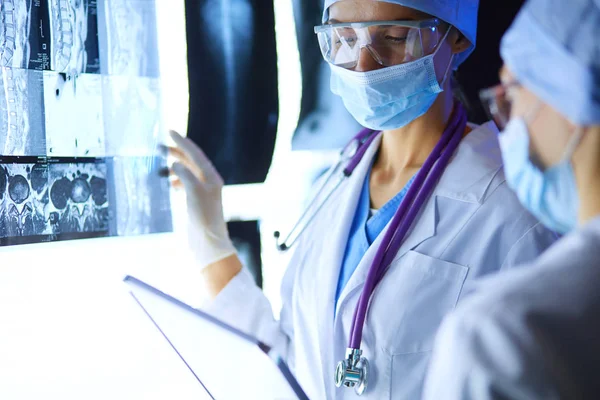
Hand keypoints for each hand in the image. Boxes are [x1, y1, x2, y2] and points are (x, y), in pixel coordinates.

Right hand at [167, 130, 236, 269]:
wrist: (208, 244)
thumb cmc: (203, 219)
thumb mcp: (194, 193)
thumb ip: (185, 175)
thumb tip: (175, 162)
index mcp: (211, 177)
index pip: (195, 154)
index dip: (182, 142)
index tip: (169, 132)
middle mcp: (209, 183)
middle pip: (192, 161)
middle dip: (176, 152)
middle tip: (159, 147)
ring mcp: (203, 193)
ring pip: (188, 173)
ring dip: (175, 168)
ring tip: (160, 168)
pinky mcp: (197, 204)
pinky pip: (186, 185)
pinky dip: (176, 181)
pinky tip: (169, 185)